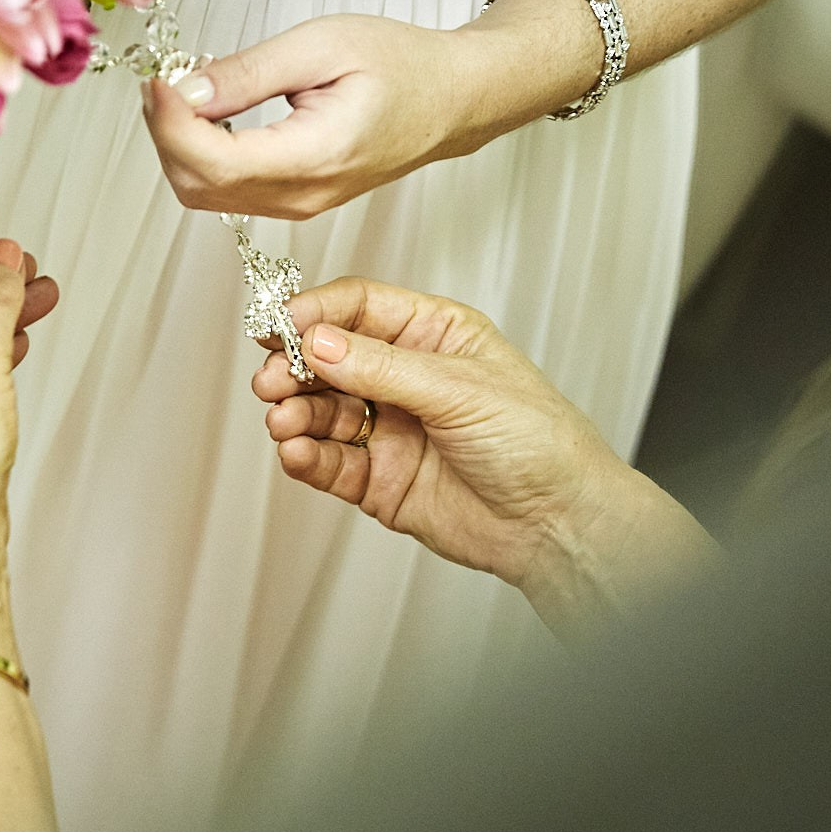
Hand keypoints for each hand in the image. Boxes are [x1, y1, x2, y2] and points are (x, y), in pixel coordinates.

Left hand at [140, 14, 487, 219]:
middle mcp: (303, 195)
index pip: (213, 162)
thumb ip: (249, 72)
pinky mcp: (294, 200)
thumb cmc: (402, 67)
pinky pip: (227, 191)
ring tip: (188, 88)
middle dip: (167, 132)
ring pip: (205, 193)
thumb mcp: (321, 45)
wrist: (450, 99)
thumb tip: (186, 91)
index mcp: (316, 156)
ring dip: (180, 144)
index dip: (170, 123)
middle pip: (197, 185)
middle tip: (167, 77)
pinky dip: (202, 154)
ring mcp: (298, 205)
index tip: (158, 78)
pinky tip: (211, 112)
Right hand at [253, 279, 680, 623]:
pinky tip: (297, 452)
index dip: (315, 313)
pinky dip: (306, 456)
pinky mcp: (379, 480)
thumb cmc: (538, 442)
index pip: (359, 307)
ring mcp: (390, 429)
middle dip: (294, 367)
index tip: (280, 326)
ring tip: (285, 422)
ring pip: (322, 412)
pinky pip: (329, 462)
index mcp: (433, 336)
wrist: (558, 524)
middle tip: (272, 379)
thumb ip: (382, 366)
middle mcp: (405, 378)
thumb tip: (319, 342)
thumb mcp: (460, 389)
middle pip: (329, 359)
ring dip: (296, 413)